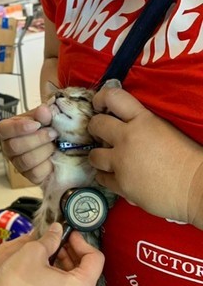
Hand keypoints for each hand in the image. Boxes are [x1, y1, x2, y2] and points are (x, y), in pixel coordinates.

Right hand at [0, 105, 57, 183]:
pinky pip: (36, 173)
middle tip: (53, 133)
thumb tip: (43, 110)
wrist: (59, 144)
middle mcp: (9, 148)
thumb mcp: (45, 117)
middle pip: (14, 147)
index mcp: (8, 131)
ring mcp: (18, 164)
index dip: (18, 128)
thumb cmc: (46, 127)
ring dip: (45, 150)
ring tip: (54, 144)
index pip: (3, 130)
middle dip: (38, 139)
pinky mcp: (29, 176)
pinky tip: (53, 157)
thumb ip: (44, 114)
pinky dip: (49, 165)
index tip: (36, 124)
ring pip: (26, 160)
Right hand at [0, 224, 103, 285]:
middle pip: (87, 268)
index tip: (69, 233)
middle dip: (72, 250)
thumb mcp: (34, 251)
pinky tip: (44, 264)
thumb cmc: (17, 285)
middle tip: (58, 238)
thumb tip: (57, 229)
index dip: (82, 241)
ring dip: (65, 260)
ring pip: (76, 277)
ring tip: (48, 249)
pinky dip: (60, 273)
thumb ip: (51, 238)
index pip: (95, 258)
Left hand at [88, 86, 202, 227]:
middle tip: (101, 133)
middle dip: (95, 128)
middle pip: (96, 125)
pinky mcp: (120, 184)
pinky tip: (116, 176)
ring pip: (93, 155)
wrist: (198, 188)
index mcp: (143, 120)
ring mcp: (121, 162)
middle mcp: (127, 138)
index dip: (101, 98)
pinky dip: (107, 177)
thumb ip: (144, 125)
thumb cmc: (190, 158)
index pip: (113, 97)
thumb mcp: (167, 130)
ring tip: (109, 159)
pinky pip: (101, 178)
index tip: (99, 105)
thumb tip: (126, 125)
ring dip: (99, 156)